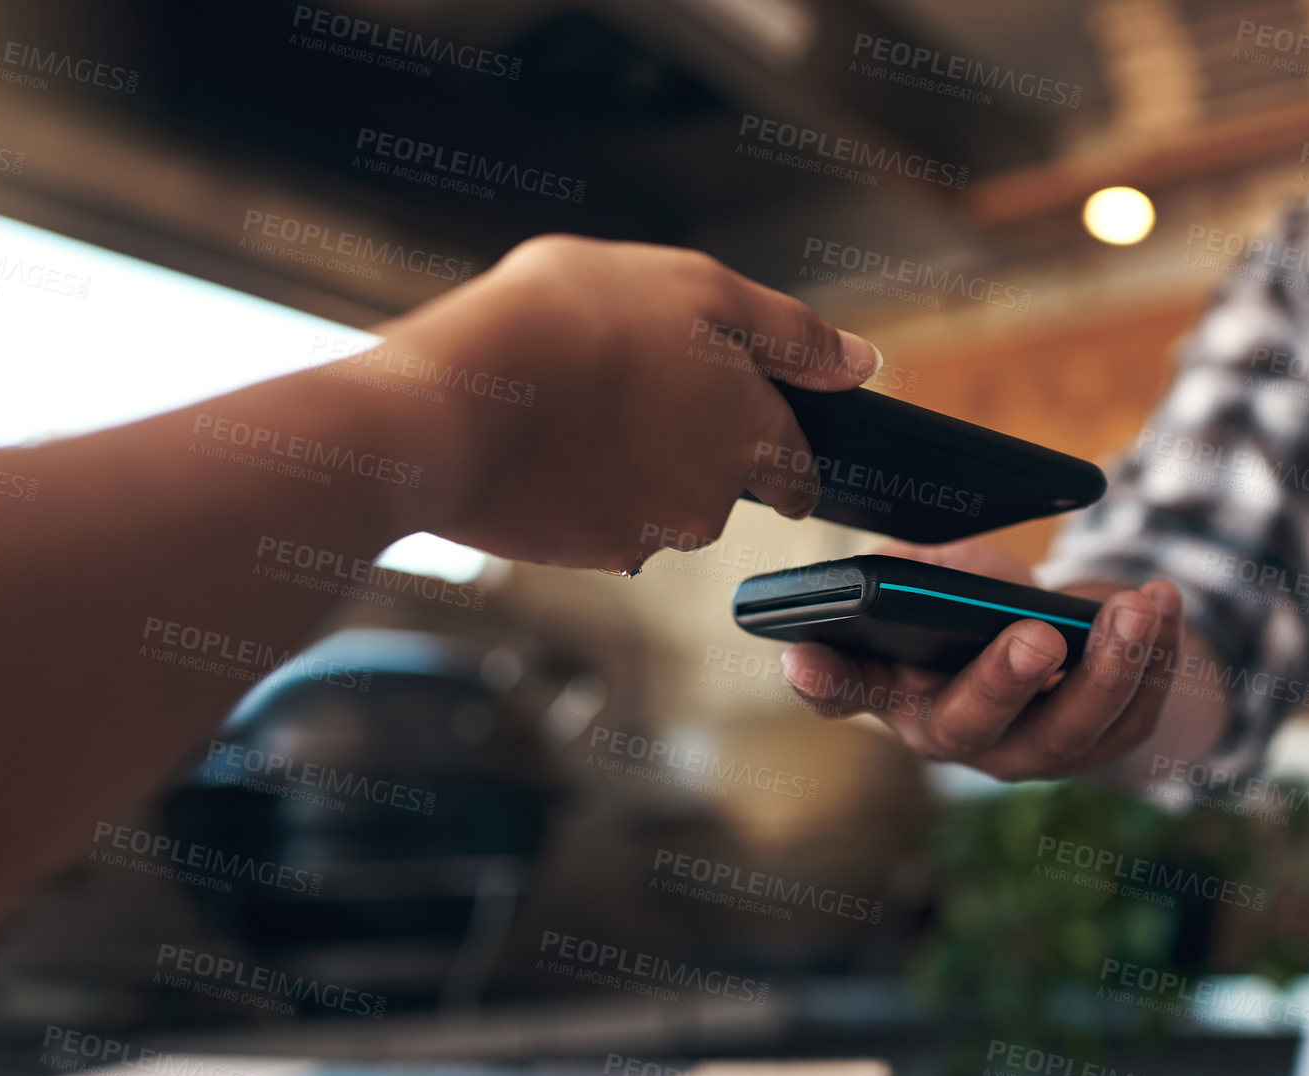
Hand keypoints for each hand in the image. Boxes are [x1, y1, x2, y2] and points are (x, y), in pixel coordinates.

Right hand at [374, 235, 879, 571]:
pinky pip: (603, 520)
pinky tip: (546, 443)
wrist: (446, 411)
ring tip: (576, 403)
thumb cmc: (563, 326)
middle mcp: (714, 499)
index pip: (798, 468)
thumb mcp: (691, 287)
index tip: (740, 420)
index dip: (777, 442)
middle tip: (628, 381)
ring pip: (662, 502)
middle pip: (725, 481)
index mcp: (750, 429)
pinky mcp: (589, 554)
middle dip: (692, 441)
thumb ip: (788, 331)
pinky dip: (584, 489)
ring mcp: (649, 535)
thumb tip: (862, 361)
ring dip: (635, 462)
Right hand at [780, 539, 1183, 779]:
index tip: (801, 653)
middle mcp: (959, 737)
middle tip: (1033, 633)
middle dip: (1005, 681)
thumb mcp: (936, 583)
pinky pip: (1134, 714)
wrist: (1061, 658)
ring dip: (1111, 667)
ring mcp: (1032, 753)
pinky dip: (1159, 657)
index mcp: (898, 690)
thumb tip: (893, 571)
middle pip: (975, 725)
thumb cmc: (975, 614)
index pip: (846, 692)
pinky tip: (1166, 603)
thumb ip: (911, 576)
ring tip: (1135, 605)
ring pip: (1073, 729)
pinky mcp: (1099, 749)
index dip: (822, 679)